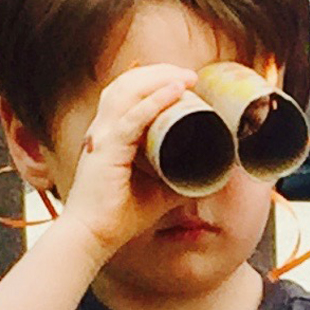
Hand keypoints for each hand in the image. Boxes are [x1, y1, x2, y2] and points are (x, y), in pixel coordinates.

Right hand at [53, 64, 201, 259]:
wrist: (95, 237)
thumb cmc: (121, 214)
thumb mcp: (161, 190)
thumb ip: (181, 176)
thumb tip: (214, 171)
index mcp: (111, 134)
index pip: (128, 93)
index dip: (154, 80)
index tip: (185, 79)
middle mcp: (103, 129)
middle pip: (127, 84)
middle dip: (160, 72)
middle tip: (192, 74)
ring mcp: (102, 137)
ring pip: (128, 92)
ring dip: (159, 79)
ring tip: (188, 77)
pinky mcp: (107, 150)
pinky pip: (133, 119)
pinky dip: (155, 101)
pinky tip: (176, 90)